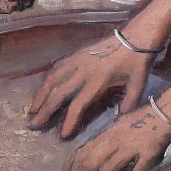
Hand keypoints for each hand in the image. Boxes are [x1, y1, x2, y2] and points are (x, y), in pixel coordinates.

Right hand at [27, 33, 155, 137]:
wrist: (135, 35)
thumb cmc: (137, 62)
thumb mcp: (138, 84)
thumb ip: (129, 103)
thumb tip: (120, 119)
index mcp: (99, 80)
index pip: (78, 104)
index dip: (69, 120)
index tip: (62, 134)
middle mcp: (84, 70)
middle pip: (59, 93)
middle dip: (45, 110)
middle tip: (34, 124)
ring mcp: (78, 60)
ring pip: (53, 78)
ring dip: (41, 94)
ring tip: (32, 109)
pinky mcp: (77, 53)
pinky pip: (58, 66)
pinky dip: (48, 78)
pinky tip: (43, 88)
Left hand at [68, 105, 170, 170]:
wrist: (166, 111)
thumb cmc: (141, 120)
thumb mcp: (118, 127)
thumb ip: (105, 143)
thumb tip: (90, 165)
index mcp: (106, 134)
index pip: (81, 155)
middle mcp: (115, 139)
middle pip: (89, 164)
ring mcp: (131, 145)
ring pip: (108, 170)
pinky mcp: (148, 152)